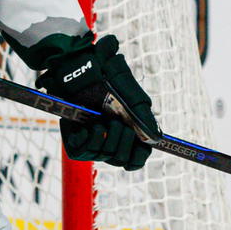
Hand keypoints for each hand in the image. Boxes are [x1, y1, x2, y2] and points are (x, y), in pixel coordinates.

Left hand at [36, 35, 159, 171]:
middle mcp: (109, 140)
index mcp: (127, 134)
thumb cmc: (111, 81)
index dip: (138, 157)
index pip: (135, 159)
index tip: (140, 147)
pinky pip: (83, 151)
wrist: (85, 70)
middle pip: (120, 159)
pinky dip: (88, 137)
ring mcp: (92, 141)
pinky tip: (88, 125)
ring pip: (103, 155)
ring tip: (101, 119)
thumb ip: (144, 118)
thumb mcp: (133, 99)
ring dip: (105, 136)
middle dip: (122, 141)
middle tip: (117, 122)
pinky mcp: (74, 140)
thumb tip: (156, 138)